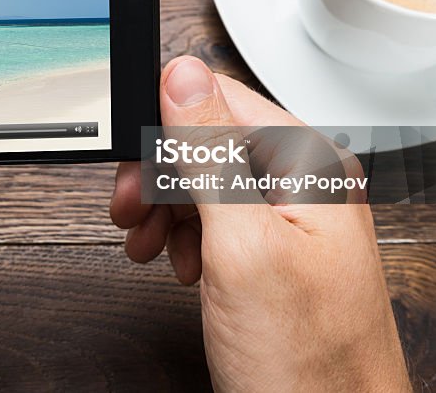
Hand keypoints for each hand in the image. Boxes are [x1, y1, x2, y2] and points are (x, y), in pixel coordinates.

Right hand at [111, 56, 408, 391]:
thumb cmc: (307, 361)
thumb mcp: (242, 246)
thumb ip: (209, 154)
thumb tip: (182, 74)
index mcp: (308, 163)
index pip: (219, 100)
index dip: (161, 127)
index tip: (127, 167)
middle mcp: (306, 183)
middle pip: (209, 141)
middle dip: (158, 175)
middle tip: (128, 213)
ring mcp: (292, 220)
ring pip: (207, 182)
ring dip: (166, 209)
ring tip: (147, 245)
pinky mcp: (276, 254)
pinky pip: (219, 220)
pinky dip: (186, 237)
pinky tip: (179, 264)